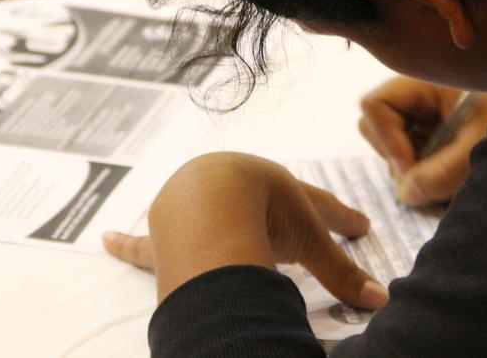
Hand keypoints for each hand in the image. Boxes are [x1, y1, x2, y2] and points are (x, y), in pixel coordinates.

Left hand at [103, 152, 388, 309]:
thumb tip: (382, 300)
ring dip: (221, 218)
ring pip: (207, 212)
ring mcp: (196, 207)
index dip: (341, 219)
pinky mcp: (163, 234)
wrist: (210, 206)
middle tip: (300, 223)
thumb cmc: (263, 215)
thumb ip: (342, 273)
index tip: (360, 225)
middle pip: (266, 204)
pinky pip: (141, 243)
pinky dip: (125, 244)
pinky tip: (104, 239)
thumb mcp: (308, 243)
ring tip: (225, 226)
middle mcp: (235, 190)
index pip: (318, 206)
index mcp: (277, 187)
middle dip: (286, 213)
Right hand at [358, 76, 486, 205]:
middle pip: (377, 129)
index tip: (413, 167)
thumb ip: (444, 171)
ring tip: (453, 186)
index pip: (375, 105)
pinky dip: (434, 181)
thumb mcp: (483, 143)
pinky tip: (459, 186)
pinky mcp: (444, 143)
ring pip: (398, 152)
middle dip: (399, 160)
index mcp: (426, 83)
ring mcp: (431, 123)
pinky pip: (420, 165)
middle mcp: (423, 101)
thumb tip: (405, 194)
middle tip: (431, 181)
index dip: (386, 138)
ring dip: (418, 175)